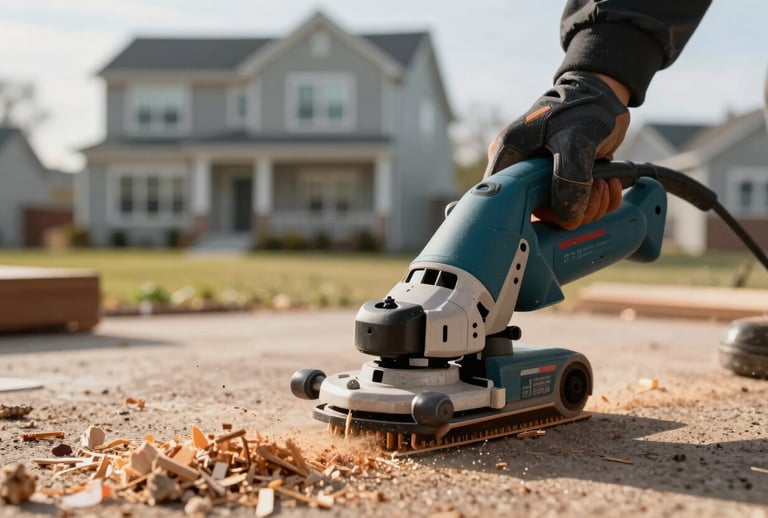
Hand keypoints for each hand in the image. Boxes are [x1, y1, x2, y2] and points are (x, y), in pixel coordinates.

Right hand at [485, 71, 630, 229]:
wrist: (605, 94)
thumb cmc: (585, 107)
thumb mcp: (576, 140)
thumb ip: (569, 179)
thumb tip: (567, 219)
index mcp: (509, 154)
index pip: (506, 199)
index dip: (533, 212)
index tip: (563, 208)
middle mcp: (520, 169)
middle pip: (535, 212)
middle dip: (571, 211)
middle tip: (594, 192)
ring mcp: (541, 177)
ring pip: (558, 213)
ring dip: (589, 207)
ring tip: (605, 184)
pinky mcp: (562, 182)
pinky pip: (575, 207)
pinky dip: (598, 204)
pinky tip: (610, 185)